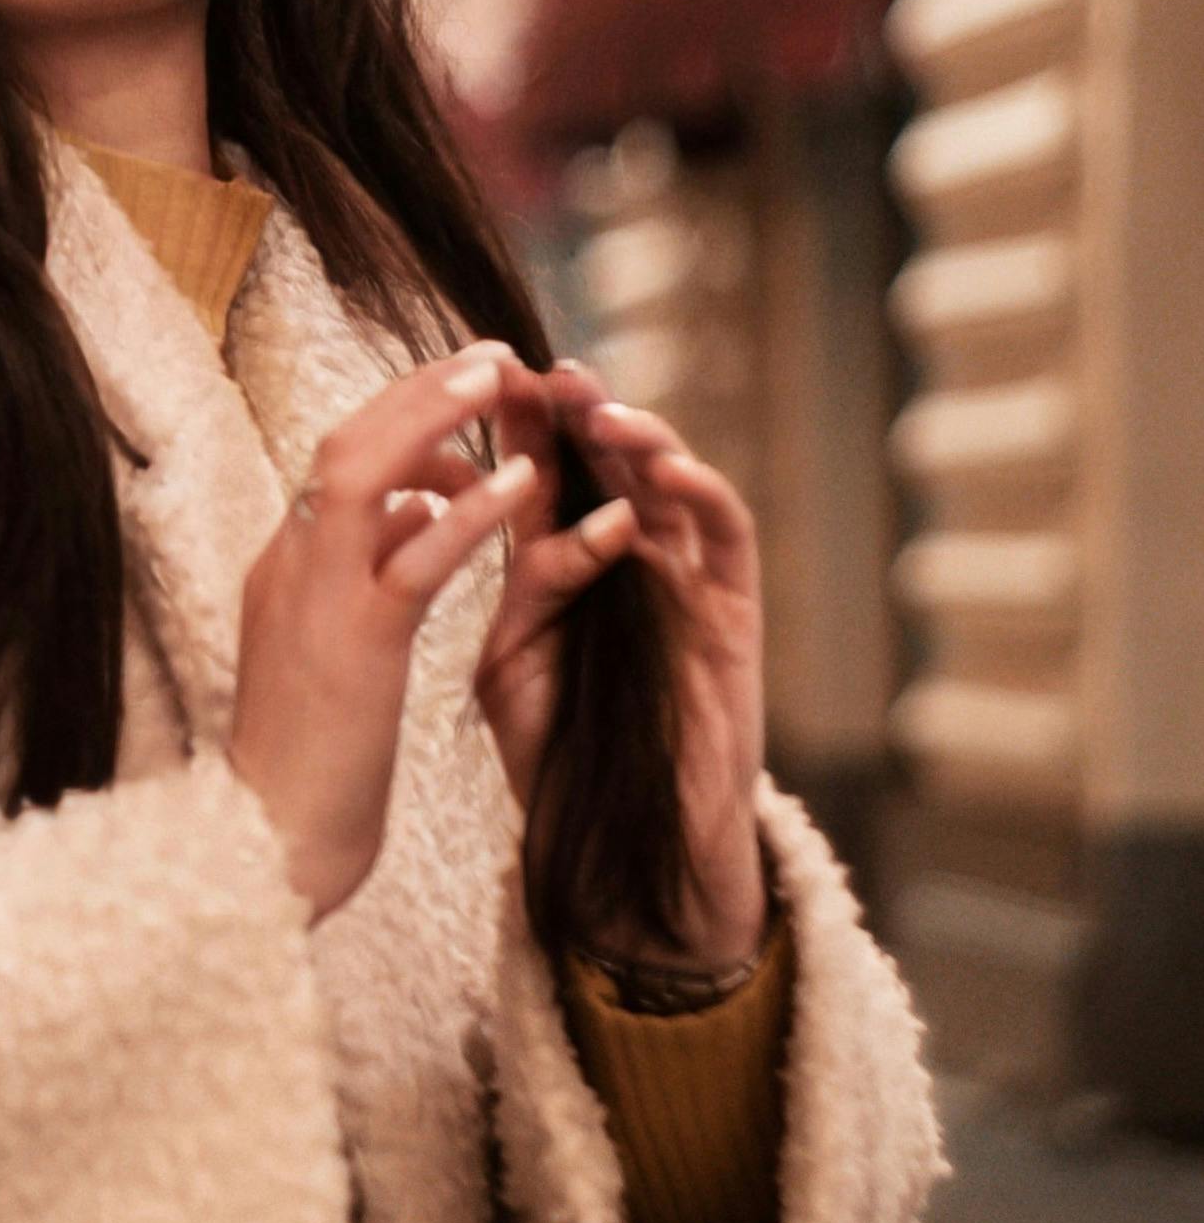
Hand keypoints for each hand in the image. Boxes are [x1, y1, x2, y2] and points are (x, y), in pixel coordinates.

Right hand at [230, 345, 535, 923]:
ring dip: (435, 418)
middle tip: (490, 356)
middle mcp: (291, 565)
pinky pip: (414, 559)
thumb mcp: (338, 645)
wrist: (269, 843)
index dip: (403, 412)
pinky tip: (519, 486)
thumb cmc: (308, 759)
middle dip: (419, 390)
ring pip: (366, 475)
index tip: (462, 386)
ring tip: (500, 382)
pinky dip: (466, 513)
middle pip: (346, 442)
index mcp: (286, 566)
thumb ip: (372, 567)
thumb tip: (421, 502)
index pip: (340, 459)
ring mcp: (317, 599)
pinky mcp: (356, 643)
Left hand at [476, 364, 769, 970]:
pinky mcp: (732, 612)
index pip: (545, 477)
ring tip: (603, 412)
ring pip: (671, 484)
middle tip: (553, 374)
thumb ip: (516, 588)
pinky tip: (664, 471)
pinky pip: (725, 536)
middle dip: (583, 413)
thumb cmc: (560, 759)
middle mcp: (629, 561)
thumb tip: (514, 515)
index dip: (525, 426)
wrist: (621, 848)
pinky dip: (701, 495)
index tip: (491, 378)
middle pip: (611, 465)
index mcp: (564, 568)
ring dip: (640, 440)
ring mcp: (684, 581)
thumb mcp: (510, 664)